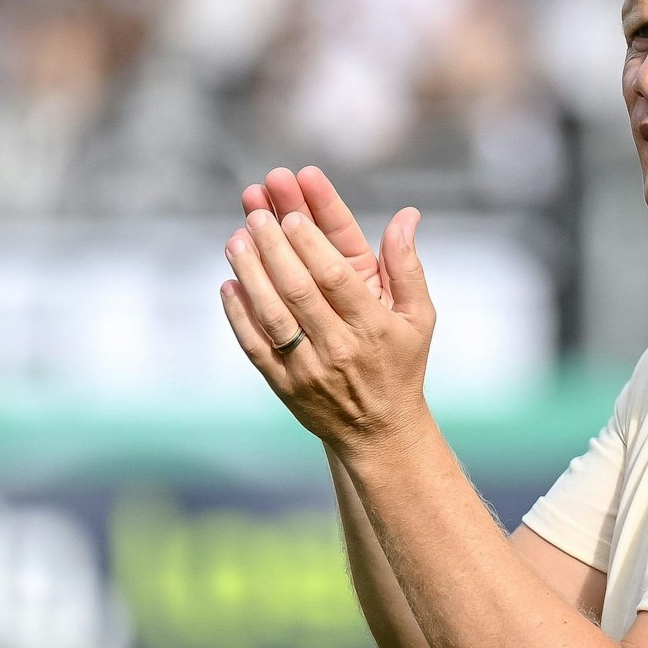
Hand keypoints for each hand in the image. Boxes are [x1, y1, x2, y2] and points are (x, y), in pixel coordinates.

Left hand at [220, 171, 434, 452]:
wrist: (378, 432)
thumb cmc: (400, 366)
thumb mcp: (419, 318)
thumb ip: (407, 266)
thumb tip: (407, 214)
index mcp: (372, 326)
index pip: (336, 277)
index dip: (310, 243)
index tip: (291, 214)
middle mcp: (339, 348)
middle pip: (298, 290)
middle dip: (274, 248)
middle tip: (255, 215)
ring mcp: (307, 369)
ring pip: (272, 315)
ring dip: (250, 275)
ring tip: (235, 240)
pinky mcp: (283, 385)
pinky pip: (255, 346)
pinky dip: (238, 315)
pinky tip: (228, 284)